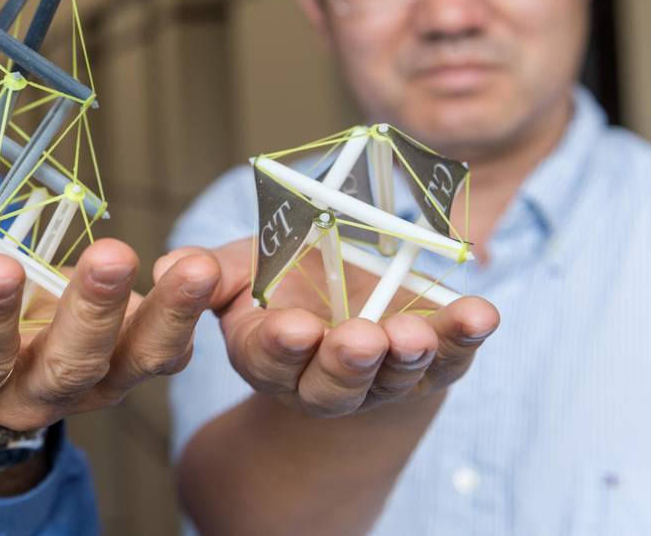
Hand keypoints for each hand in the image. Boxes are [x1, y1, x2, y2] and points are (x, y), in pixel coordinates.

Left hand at [0, 238, 220, 433]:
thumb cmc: (44, 333)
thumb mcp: (102, 323)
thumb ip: (146, 300)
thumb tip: (201, 267)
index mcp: (101, 376)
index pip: (147, 353)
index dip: (173, 315)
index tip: (199, 266)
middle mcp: (42, 393)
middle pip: (72, 363)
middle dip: (93, 309)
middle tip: (114, 255)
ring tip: (2, 267)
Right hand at [156, 237, 498, 417]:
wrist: (347, 299)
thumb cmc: (287, 277)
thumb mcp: (245, 265)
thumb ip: (212, 270)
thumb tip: (170, 267)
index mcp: (269, 355)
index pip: (269, 358)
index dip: (281, 345)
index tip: (292, 326)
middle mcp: (324, 379)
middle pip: (333, 386)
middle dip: (346, 363)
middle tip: (358, 340)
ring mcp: (382, 377)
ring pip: (392, 379)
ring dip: (406, 359)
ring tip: (413, 336)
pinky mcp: (434, 362)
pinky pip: (453, 357)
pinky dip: (467, 336)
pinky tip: (480, 314)